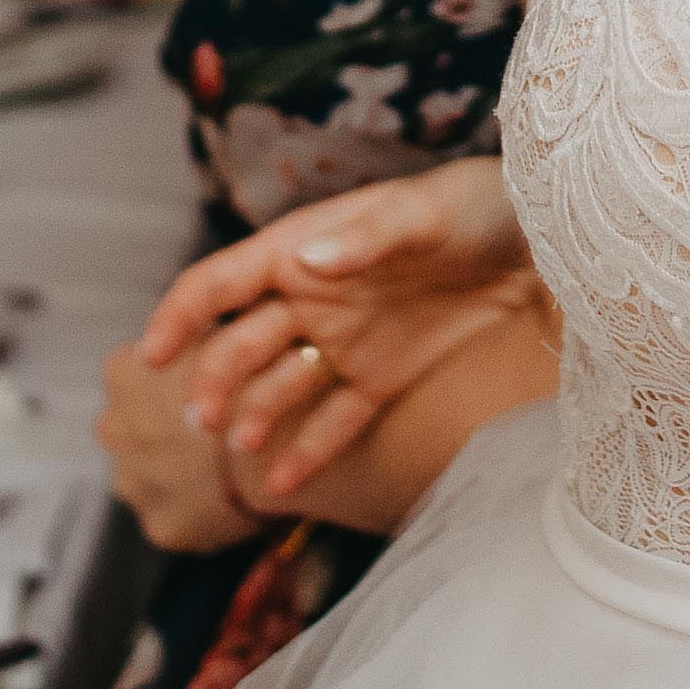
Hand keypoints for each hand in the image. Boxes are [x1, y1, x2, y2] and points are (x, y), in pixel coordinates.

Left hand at [88, 337, 264, 556]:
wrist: (277, 437)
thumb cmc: (256, 374)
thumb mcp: (221, 332)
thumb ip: (195, 335)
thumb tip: (201, 332)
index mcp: (121, 372)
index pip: (138, 374)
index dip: (174, 382)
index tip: (207, 389)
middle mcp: (112, 427)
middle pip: (134, 428)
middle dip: (165, 430)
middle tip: (215, 430)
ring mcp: (131, 481)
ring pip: (150, 476)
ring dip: (178, 472)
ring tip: (228, 468)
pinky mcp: (161, 526)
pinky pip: (177, 517)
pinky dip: (199, 511)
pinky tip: (233, 497)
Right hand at [142, 161, 540, 497]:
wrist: (539, 245)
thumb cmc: (472, 207)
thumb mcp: (421, 213)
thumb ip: (363, 241)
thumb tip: (302, 264)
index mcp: (301, 249)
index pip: (220, 283)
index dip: (180, 315)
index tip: (150, 356)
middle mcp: (309, 299)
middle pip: (240, 344)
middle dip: (215, 378)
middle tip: (204, 418)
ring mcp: (342, 343)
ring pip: (279, 386)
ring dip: (254, 414)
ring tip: (244, 443)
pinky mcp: (380, 381)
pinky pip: (334, 422)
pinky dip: (308, 451)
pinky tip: (282, 482)